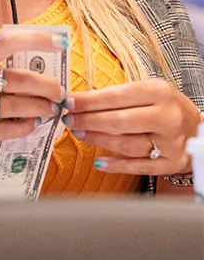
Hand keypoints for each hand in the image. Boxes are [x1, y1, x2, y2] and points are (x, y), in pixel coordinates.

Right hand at [0, 26, 67, 159]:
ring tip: (50, 110)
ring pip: (19, 106)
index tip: (58, 43)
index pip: (6, 42)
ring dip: (41, 109)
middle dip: (48, 88)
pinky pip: (7, 129)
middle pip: (21, 80)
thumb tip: (28, 70)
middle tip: (60, 93)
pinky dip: (24, 127)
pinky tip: (30, 125)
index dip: (36, 40)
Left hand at [65, 80, 199, 175]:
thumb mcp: (150, 92)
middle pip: (120, 121)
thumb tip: (82, 101)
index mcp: (160, 93)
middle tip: (69, 119)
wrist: (199, 130)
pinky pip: (138, 167)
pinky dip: (116, 165)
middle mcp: (167, 118)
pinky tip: (99, 162)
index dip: (90, 101)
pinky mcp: (169, 164)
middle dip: (89, 120)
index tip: (69, 102)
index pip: (117, 96)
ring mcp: (170, 143)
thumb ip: (120, 96)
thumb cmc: (166, 108)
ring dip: (97, 139)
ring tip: (78, 133)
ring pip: (126, 144)